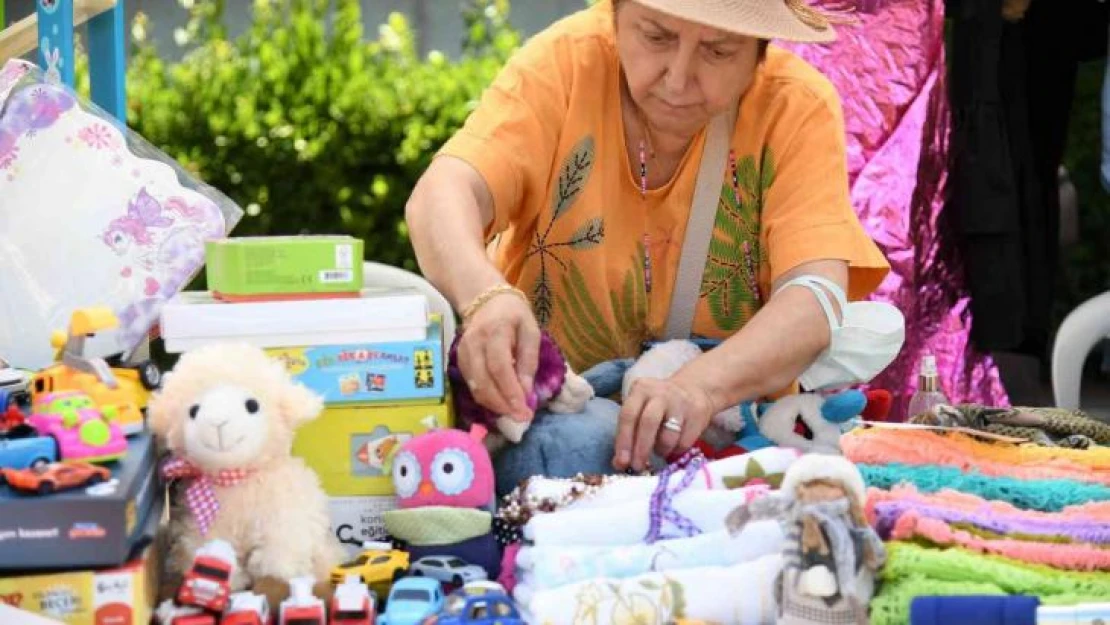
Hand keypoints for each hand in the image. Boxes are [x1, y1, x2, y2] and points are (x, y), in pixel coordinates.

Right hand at [455, 291, 540, 421]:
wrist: (485, 300)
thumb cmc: (514, 315)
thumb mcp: (530, 331)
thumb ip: (529, 360)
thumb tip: (526, 392)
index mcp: (495, 331)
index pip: (499, 367)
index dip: (511, 392)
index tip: (524, 411)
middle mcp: (474, 343)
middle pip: (483, 382)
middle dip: (503, 405)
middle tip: (521, 418)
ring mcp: (463, 352)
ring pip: (475, 387)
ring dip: (494, 405)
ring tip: (513, 413)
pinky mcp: (459, 360)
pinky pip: (471, 384)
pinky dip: (486, 398)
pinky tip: (500, 403)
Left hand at [613, 374, 714, 470]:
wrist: (693, 390)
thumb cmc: (659, 406)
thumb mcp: (641, 410)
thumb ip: (629, 433)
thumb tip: (620, 464)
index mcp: (640, 390)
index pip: (628, 415)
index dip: (624, 440)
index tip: (622, 462)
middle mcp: (660, 393)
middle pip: (648, 423)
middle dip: (641, 449)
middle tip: (638, 467)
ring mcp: (680, 402)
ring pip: (668, 436)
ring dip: (661, 450)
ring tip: (661, 450)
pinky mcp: (698, 413)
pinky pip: (684, 442)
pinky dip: (676, 450)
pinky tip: (675, 445)